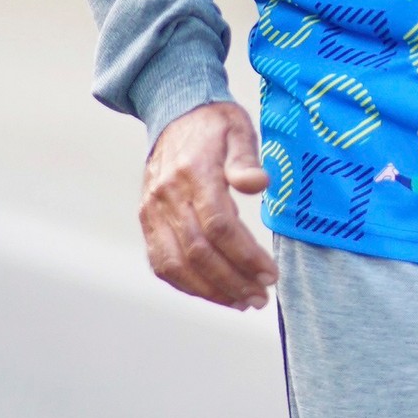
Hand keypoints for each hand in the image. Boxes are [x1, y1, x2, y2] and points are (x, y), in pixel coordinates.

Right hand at [139, 100, 276, 309]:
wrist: (173, 114)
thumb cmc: (213, 127)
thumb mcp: (237, 130)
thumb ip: (246, 158)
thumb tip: (257, 184)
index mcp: (193, 173)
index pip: (219, 226)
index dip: (246, 256)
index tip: (270, 274)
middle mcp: (167, 196)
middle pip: (199, 252)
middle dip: (233, 281)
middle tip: (262, 297)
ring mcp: (152, 211)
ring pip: (176, 265)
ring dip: (211, 291)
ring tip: (242, 302)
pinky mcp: (147, 222)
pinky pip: (162, 263)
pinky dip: (187, 285)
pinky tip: (216, 293)